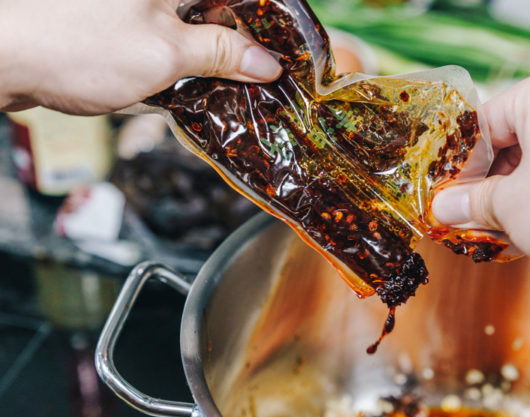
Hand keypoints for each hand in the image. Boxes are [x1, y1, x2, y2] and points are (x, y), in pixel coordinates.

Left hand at [0, 0, 281, 114]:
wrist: (2, 56)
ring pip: (194, 22)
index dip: (270, 17)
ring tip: (242, 83)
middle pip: (219, 7)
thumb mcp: (165, 53)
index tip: (290, 45)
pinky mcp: (120, 21)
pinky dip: (186, 58)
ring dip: (217, 52)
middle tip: (269, 71)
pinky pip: (167, 35)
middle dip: (245, 39)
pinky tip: (200, 84)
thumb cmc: (76, 44)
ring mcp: (138, 3)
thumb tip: (266, 63)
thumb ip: (220, 54)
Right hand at [432, 67, 529, 269]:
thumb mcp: (505, 205)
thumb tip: (445, 209)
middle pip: (518, 142)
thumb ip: (471, 202)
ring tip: (498, 231)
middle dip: (491, 183)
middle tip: (470, 214)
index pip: (486, 121)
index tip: (448, 192)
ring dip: (517, 199)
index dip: (461, 162)